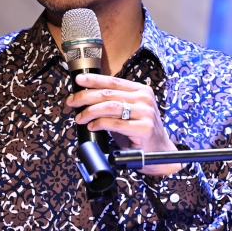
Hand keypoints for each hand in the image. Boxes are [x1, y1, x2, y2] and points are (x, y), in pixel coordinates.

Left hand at [65, 73, 182, 175]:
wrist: (159, 150)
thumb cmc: (139, 131)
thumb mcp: (127, 111)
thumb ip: (112, 102)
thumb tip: (86, 97)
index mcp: (141, 90)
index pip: (113, 81)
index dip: (94, 80)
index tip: (79, 80)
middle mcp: (144, 99)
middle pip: (108, 94)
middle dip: (85, 97)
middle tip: (72, 102)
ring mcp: (145, 113)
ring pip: (110, 107)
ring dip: (90, 112)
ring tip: (80, 118)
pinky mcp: (144, 128)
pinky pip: (115, 123)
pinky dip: (99, 124)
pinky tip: (92, 126)